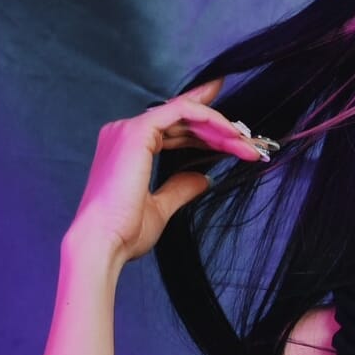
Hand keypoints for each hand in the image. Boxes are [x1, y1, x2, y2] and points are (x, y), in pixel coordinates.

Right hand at [71, 79, 264, 262]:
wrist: (104, 243)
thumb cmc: (124, 232)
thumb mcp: (161, 207)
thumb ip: (181, 187)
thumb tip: (203, 178)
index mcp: (126, 148)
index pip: (173, 127)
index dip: (204, 125)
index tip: (234, 129)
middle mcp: (124, 133)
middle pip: (182, 121)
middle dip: (219, 130)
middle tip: (250, 144)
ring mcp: (129, 129)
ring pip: (185, 113)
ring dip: (220, 128)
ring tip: (247, 146)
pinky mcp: (137, 131)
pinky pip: (181, 112)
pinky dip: (209, 119)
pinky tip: (231, 134)